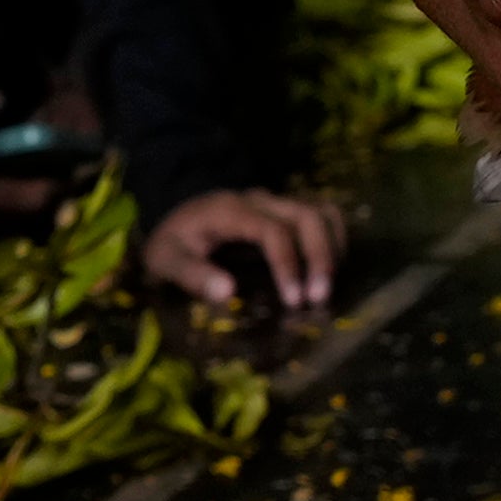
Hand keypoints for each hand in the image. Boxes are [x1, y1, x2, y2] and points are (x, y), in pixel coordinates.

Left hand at [135, 186, 342, 314]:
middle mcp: (261, 200)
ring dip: (332, 246)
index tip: (294, 301)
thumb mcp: (165, 259)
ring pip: (321, 211)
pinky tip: (332, 266)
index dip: (288, 264)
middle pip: (307, 216)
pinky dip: (335, 236)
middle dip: (320, 256)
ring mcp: (278, 201)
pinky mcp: (287, 209)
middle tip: (320, 297)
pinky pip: (322, 213)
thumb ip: (191, 274)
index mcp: (231, 211)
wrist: (177, 211)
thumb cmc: (173, 240)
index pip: (273, 231)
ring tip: (330, 284)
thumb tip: (227, 292)